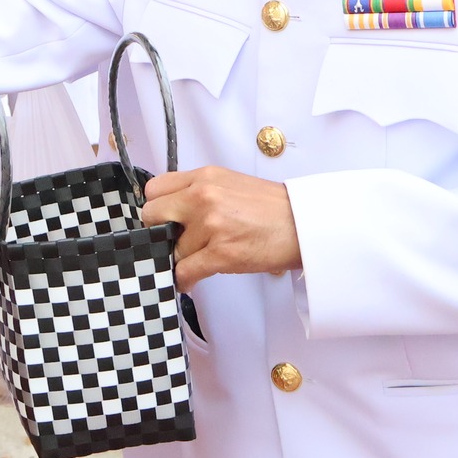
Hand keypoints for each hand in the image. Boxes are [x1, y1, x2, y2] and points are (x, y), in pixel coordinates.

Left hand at [143, 167, 300, 292]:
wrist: (305, 224)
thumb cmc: (272, 208)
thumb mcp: (229, 184)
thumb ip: (199, 191)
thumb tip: (171, 213)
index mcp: (204, 177)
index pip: (154, 189)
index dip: (157, 207)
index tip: (165, 219)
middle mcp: (203, 196)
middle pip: (152, 215)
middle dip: (160, 231)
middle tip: (175, 241)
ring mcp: (212, 225)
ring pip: (171, 249)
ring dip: (181, 258)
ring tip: (197, 259)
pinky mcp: (222, 253)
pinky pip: (185, 271)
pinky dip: (184, 279)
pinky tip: (190, 279)